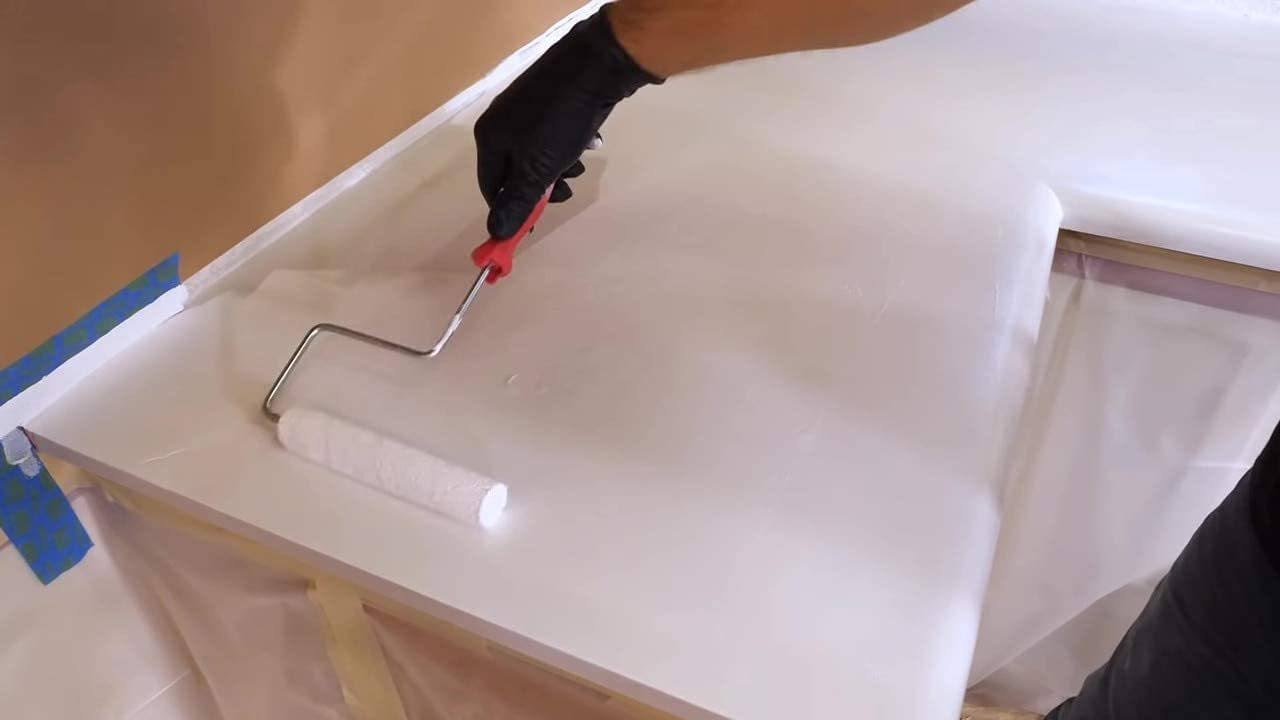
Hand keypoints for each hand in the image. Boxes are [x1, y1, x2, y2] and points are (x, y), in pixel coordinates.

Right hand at [474, 8, 661, 238]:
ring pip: (537, 154)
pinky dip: (568, 146)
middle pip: (515, 171)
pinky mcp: (550, 99)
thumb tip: (495, 233)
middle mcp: (501, 121)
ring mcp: (525, 108)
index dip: (511, 209)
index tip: (536, 224)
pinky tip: (587, 141)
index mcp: (489, 138)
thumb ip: (518, 202)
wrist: (595, 65)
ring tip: (580, 165)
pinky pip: (553, 135)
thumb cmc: (561, 121)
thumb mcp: (538, 169)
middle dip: (541, 187)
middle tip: (568, 191)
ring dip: (559, 168)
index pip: (491, 188)